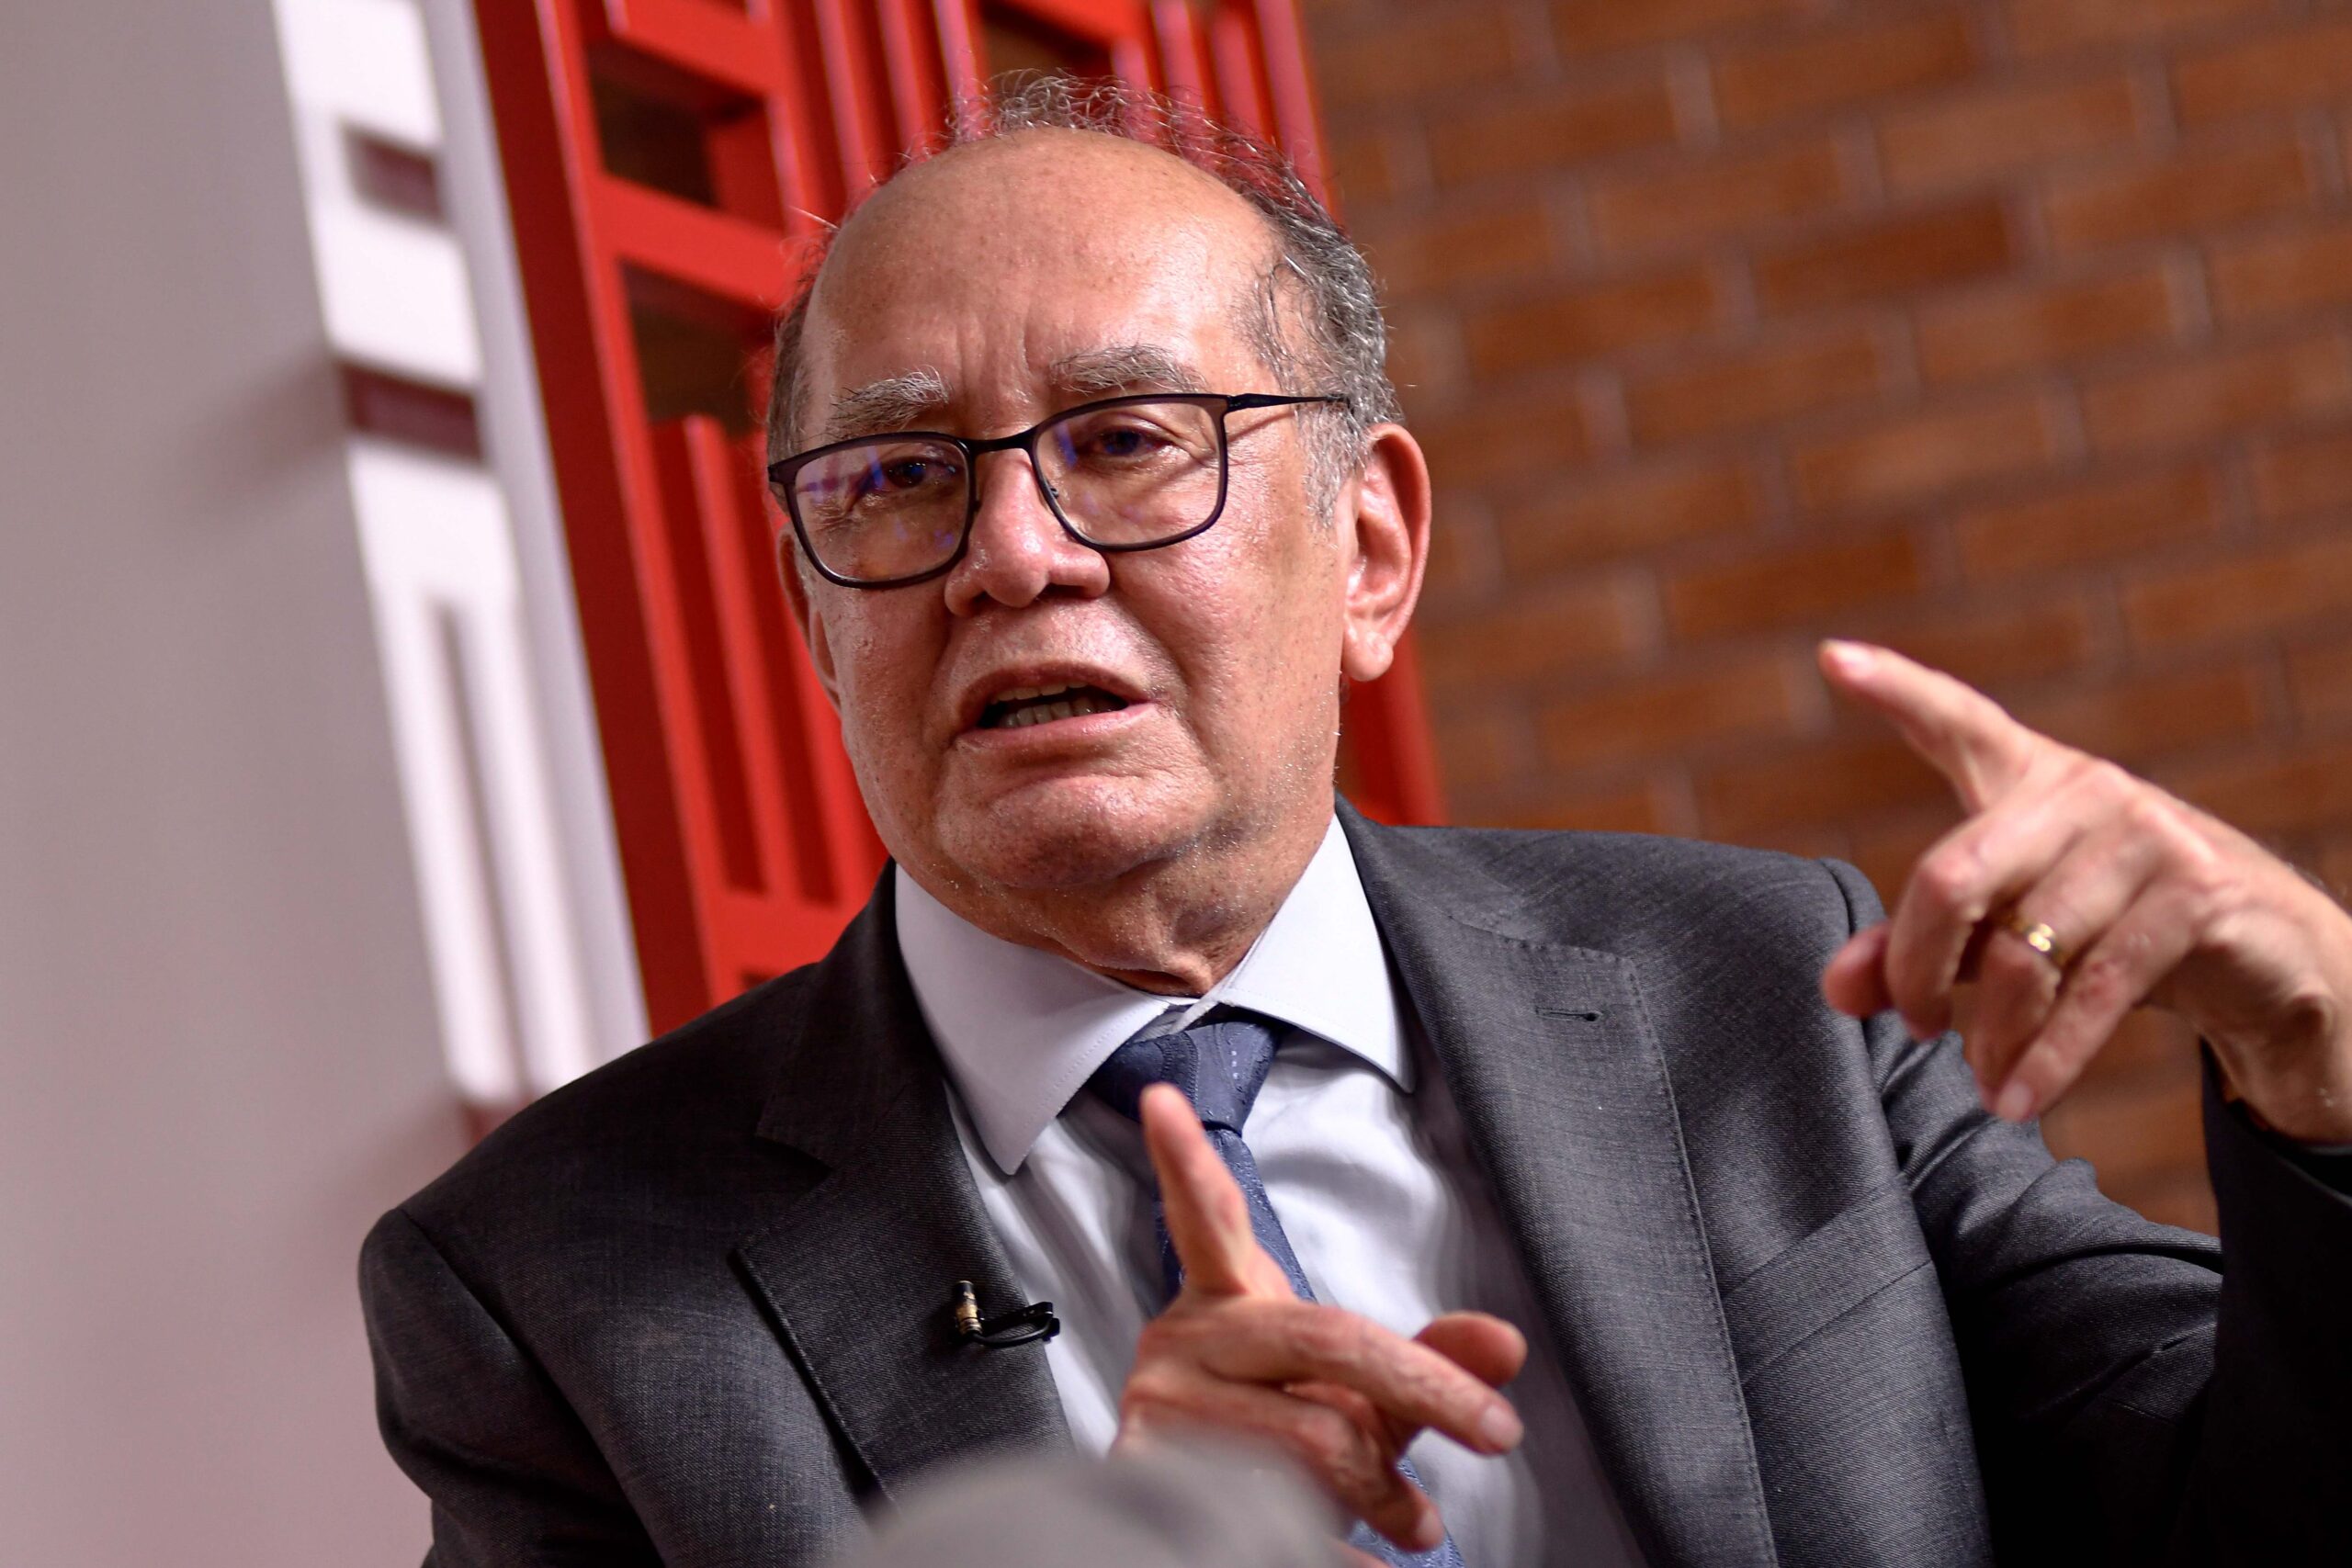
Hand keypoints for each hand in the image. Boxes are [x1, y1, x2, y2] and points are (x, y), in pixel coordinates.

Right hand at [1114, 1085, 1526, 1553]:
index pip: (1207, 1218)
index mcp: (1225, 1302)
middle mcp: (1183, 1342)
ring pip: (1312, 1435)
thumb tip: (1507, 1346)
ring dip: (1385, 1490)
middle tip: (1499, 1431)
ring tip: (1416, 1521)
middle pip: (1326, 1336)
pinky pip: (1271, 1509)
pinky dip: (1338, 1551)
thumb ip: (1429, 1365)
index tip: (1162, 1100)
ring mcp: (1160, 1408)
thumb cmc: (1281, 1440)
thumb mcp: (1358, 1395)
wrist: (1202, 1526)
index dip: (1185, 1158)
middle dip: (1427, 1386)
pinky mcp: (1149, 1477)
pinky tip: (1366, 1565)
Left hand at [1818, 641, 2351, 1142]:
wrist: (2269, 959)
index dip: (1895, 688)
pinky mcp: (2196, 897)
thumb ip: (1924, 950)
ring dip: (1993, 1034)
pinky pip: (2094, 991)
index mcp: (2031, 777)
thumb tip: (1837, 986)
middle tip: (1912, 1023)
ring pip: (2024, 951)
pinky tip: (2019, 1098)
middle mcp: (2085, 790)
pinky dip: (2047, 1058)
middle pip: (1952, 876)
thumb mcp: (2014, 929)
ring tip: (1982, 1080)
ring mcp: (2147, 835)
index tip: (1831, 658)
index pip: (1956, 720)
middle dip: (1917, 967)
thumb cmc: (2115, 930)